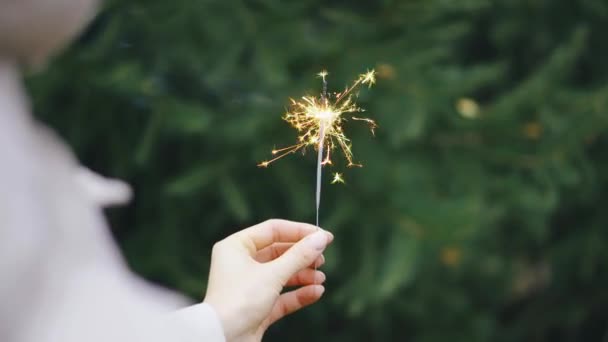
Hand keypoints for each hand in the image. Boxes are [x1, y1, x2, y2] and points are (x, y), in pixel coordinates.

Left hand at [203, 219, 332, 341]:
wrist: (222, 340)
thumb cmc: (238, 301)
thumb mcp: (272, 274)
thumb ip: (299, 255)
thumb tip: (321, 238)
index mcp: (236, 247)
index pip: (272, 230)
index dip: (299, 231)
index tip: (323, 235)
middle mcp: (240, 263)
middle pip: (279, 252)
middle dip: (303, 256)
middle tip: (322, 258)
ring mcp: (249, 286)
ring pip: (282, 274)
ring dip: (303, 275)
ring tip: (320, 278)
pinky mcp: (257, 306)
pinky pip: (282, 295)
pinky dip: (299, 293)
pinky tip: (316, 292)